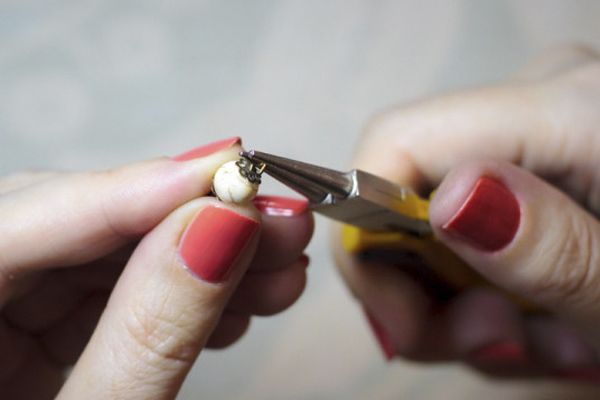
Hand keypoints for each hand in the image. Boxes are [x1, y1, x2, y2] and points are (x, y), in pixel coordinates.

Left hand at [0, 137, 312, 398]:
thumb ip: (148, 335)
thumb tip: (220, 230)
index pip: (17, 224)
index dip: (132, 191)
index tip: (229, 170)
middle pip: (77, 224)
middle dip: (189, 220)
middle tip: (277, 218)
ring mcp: (8, 314)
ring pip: (111, 253)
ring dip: (204, 256)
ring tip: (280, 266)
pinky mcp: (48, 331)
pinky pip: (120, 291)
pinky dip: (186, 294)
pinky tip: (241, 301)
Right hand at [333, 46, 599, 380]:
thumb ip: (559, 252)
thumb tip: (448, 199)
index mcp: (571, 108)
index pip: (396, 142)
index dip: (366, 232)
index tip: (403, 324)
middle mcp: (540, 103)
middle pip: (406, 191)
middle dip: (429, 292)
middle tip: (501, 348)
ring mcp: (539, 135)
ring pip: (432, 222)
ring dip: (472, 306)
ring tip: (558, 349)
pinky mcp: (541, 167)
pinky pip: (468, 227)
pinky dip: (495, 291)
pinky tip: (557, 322)